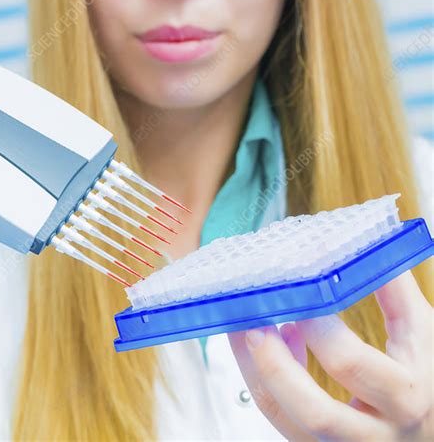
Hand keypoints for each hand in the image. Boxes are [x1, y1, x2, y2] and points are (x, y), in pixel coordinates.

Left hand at [227, 270, 432, 440]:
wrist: (432, 427)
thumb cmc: (428, 374)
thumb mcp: (423, 331)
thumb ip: (393, 287)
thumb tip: (364, 238)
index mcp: (404, 396)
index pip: (351, 364)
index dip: (319, 327)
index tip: (300, 291)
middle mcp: (373, 434)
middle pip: (314, 410)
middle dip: (276, 363)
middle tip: (255, 320)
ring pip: (285, 418)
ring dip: (256, 369)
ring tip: (245, 326)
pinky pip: (281, 418)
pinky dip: (265, 379)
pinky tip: (274, 342)